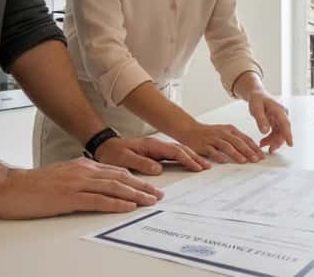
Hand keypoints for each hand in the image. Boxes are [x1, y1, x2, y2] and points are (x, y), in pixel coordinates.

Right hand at [0, 158, 162, 218]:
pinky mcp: (69, 197)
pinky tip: (127, 207)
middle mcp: (84, 171)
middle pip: (120, 177)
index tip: (149, 186)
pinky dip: (116, 203)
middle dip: (142, 186)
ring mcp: (77, 183)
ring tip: (149, 201)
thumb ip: (81, 176)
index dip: (135, 179)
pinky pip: (98, 200)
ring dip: (135, 195)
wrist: (9, 187)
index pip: (116, 171)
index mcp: (83, 166)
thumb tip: (97, 183)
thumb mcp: (63, 174)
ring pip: (114, 187)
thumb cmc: (33, 185)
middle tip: (158, 195)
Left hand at [94, 137, 211, 173]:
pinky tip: (190, 163)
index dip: (187, 159)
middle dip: (195, 158)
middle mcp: (156, 145)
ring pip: (179, 151)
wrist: (105, 147)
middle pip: (181, 150)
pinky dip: (184, 158)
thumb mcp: (124, 160)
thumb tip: (158, 169)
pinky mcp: (155, 153)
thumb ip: (141, 163)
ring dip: (192, 157)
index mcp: (151, 145)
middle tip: (207, 167)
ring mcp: (157, 149)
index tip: (197, 167)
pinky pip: (174, 155)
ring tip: (203, 165)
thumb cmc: (113, 154)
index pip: (174, 151)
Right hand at [181, 123, 265, 163]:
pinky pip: (212, 151)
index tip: (262, 155)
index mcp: (230, 130)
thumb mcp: (225, 133)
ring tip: (244, 161)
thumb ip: (236, 140)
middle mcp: (223, 133)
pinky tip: (224, 161)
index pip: (245, 139)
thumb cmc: (210, 134)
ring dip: (236, 154)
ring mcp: (213, 138)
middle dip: (248, 151)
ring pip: (227, 146)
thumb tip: (251, 151)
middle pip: (238, 142)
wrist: (190, 130)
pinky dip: (219, 156)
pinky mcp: (204, 145)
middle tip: (256, 159)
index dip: (254, 147)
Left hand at [248, 92, 292, 153]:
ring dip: (272, 141)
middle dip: (277, 142)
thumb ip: (260, 120)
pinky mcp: (277, 122)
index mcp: (279, 110)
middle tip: (270, 150)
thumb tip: (265, 131)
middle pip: (283, 131)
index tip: (290, 144)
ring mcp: (280, 119)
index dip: (288, 135)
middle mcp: (282, 115)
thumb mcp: (256, 109)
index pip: (285, 124)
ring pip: (280, 134)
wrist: (257, 95)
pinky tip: (264, 142)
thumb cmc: (257, 100)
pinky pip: (276, 133)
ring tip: (262, 145)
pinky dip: (270, 138)